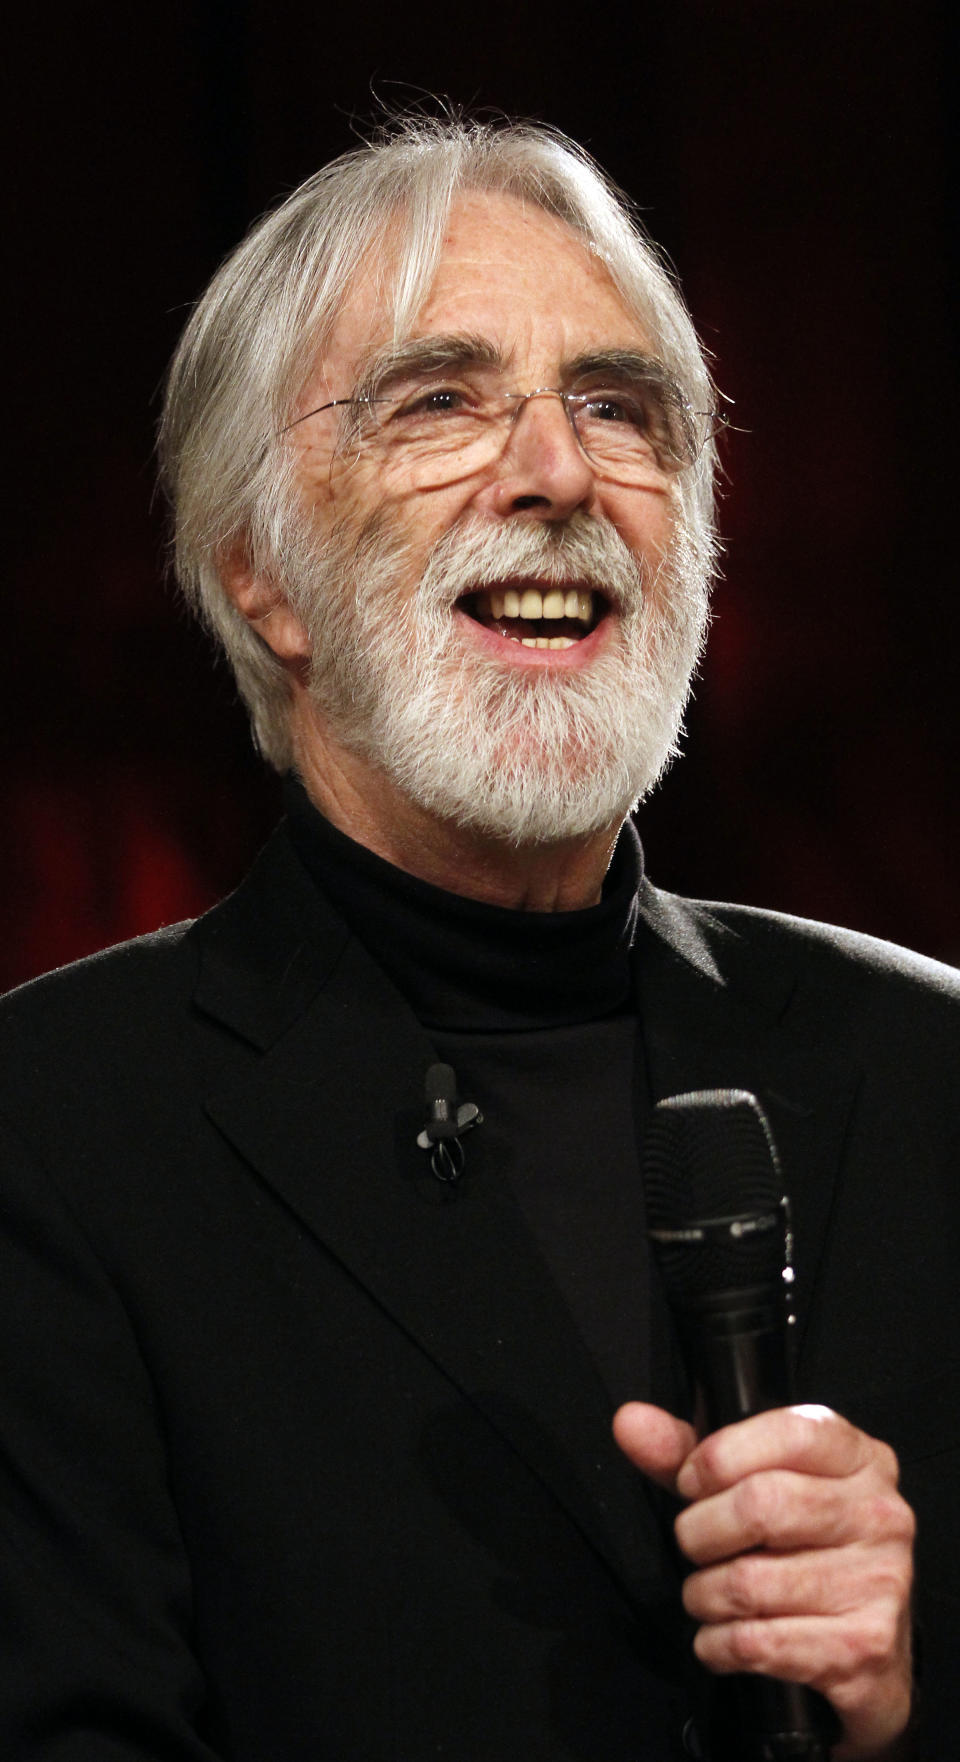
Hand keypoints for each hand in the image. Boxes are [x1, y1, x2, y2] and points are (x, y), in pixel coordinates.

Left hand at [613, 1402, 914, 1759]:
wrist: (865, 1651)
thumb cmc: (801, 1552)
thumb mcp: (750, 1486)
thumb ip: (688, 1452)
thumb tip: (631, 1423)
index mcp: (858, 1458)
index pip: (789, 1433)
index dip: (720, 1457)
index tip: (691, 1483)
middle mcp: (879, 1513)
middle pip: (762, 1505)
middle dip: (700, 1532)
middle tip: (695, 1545)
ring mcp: (879, 1581)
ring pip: (750, 1581)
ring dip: (704, 1595)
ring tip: (710, 1594)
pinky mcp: (863, 1646)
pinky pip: (758, 1642)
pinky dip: (717, 1643)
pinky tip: (723, 1636)